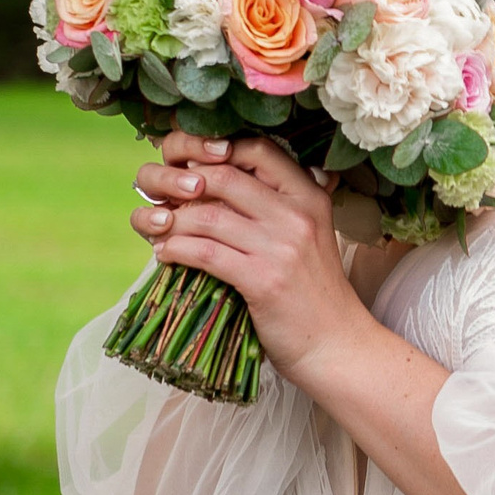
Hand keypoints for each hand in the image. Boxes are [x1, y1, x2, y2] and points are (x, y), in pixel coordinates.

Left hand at [128, 132, 370, 381]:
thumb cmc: (314, 294)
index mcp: (309, 197)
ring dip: (172, 221)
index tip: (193, 167)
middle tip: (163, 197)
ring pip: (207, 215)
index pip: (259, 150)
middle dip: (182, 184)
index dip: (217, 150)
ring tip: (158, 229)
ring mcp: (280, 247)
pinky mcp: (262, 281)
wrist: (336, 345)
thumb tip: (219, 184)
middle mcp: (297, 215)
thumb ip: (278, 208)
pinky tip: (166, 254)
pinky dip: (176, 250)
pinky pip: (205, 253)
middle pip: (224, 176)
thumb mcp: (309, 237)